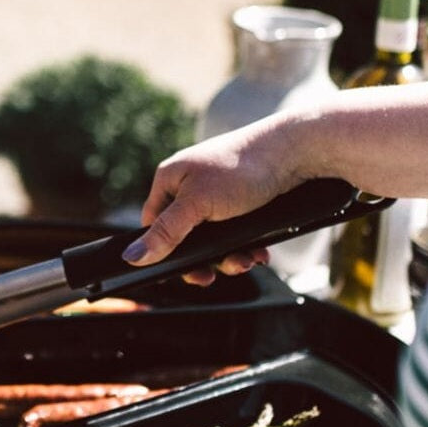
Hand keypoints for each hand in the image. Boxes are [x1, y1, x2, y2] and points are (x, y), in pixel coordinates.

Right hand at [121, 116, 304, 278]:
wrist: (295, 153)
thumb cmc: (241, 167)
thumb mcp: (198, 204)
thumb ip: (166, 232)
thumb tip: (132, 256)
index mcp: (170, 179)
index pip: (153, 224)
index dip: (162, 251)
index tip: (180, 272)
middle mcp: (190, 185)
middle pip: (184, 236)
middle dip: (202, 259)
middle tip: (215, 273)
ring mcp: (216, 193)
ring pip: (212, 238)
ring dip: (228, 257)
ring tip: (246, 261)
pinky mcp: (240, 201)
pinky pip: (234, 233)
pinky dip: (245, 247)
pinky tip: (257, 253)